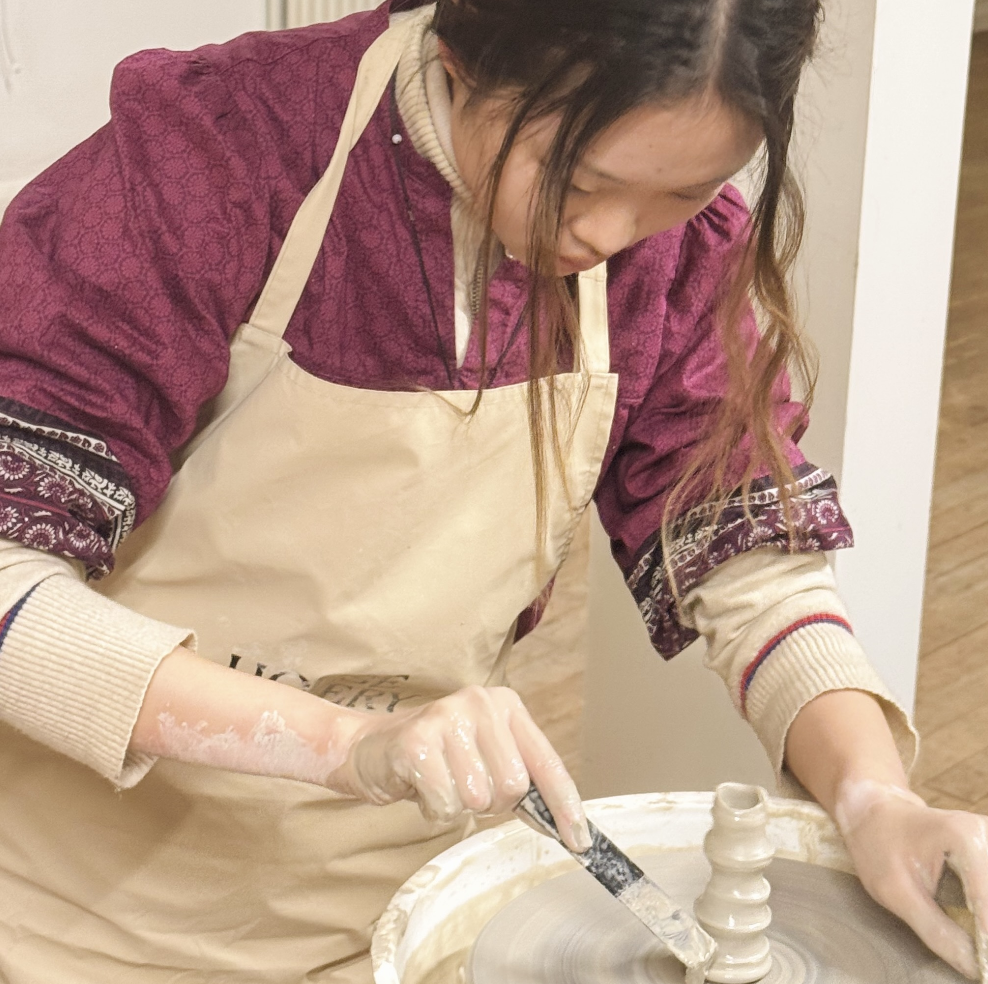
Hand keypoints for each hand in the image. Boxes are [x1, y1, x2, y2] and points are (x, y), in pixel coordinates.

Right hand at [331, 685, 592, 852]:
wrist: (374, 748)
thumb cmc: (440, 758)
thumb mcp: (487, 757)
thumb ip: (523, 781)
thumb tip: (567, 827)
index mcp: (506, 705)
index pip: (546, 762)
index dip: (565, 806)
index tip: (580, 840)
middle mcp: (481, 703)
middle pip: (513, 786)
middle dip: (492, 803)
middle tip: (467, 787)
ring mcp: (447, 717)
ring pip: (478, 798)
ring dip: (459, 806)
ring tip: (442, 783)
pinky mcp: (417, 740)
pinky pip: (446, 803)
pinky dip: (435, 809)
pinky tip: (423, 787)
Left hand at [835, 779, 987, 979]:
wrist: (872, 809)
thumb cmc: (877, 843)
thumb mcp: (895, 891)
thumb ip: (936, 931)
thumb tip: (976, 969)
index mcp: (965, 839)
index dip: (986, 943)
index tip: (981, 969)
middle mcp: (986, 835)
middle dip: (985, 932)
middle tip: (976, 959)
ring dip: (982, 921)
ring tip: (974, 943)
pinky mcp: (987, 854)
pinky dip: (982, 911)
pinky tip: (974, 928)